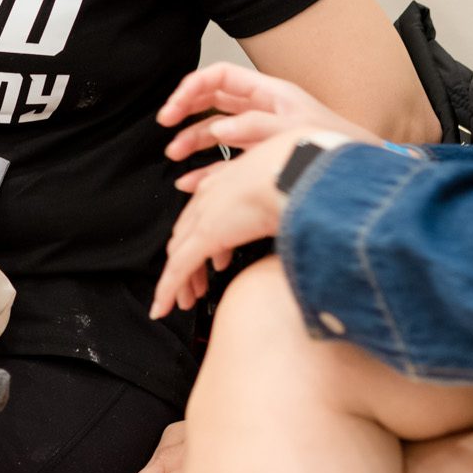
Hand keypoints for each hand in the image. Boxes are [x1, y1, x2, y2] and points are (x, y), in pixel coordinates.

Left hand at [149, 131, 307, 320]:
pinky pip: (179, 268)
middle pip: (188, 234)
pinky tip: (163, 306)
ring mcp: (207, 214)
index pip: (206, 213)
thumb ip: (288, 206)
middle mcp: (213, 194)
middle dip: (188, 263)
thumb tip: (299, 224)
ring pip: (180, 253)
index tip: (214, 262)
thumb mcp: (295, 189)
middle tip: (195, 287)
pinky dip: (167, 289)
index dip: (205, 240)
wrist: (305, 166)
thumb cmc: (309, 172)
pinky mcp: (206, 234)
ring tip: (181, 302)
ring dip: (178, 281)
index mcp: (232, 180)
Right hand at [158, 62, 377, 158]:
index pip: (219, 77)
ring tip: (175, 155)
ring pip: (215, 128)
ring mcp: (260, 131)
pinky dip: (207, 167)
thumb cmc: (338, 144)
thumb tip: (220, 128)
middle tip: (165, 124)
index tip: (173, 108)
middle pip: (211, 99)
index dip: (192, 87)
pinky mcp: (262, 156)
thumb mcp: (295, 131)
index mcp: (268, 92)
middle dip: (185, 109)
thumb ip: (256, 128)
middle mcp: (261, 107)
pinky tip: (193, 180)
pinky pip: (226, 157)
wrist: (363, 168)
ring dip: (192, 139)